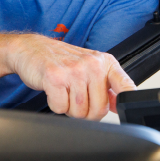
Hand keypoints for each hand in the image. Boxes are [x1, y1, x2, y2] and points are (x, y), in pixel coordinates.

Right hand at [8, 34, 135, 119]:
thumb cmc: (62, 60)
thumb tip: (119, 105)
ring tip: (64, 91)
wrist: (31, 48)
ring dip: (69, 109)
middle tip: (75, 97)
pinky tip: (54, 91)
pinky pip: (61, 108)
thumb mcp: (90, 68)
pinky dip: (56, 106)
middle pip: (99, 110)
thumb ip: (106, 86)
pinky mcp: (55, 78)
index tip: (128, 111)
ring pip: (79, 112)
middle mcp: (93, 64)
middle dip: (86, 112)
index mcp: (105, 63)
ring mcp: (74, 70)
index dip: (128, 102)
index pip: (125, 85)